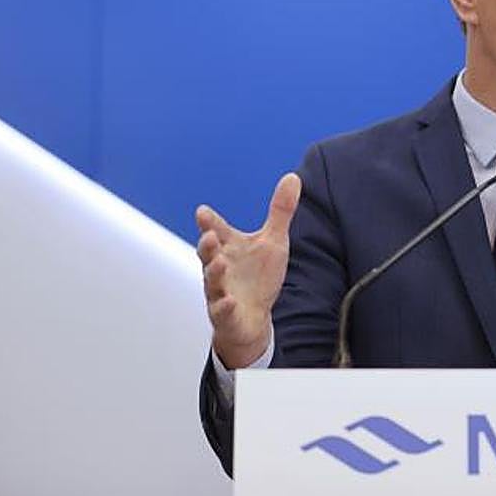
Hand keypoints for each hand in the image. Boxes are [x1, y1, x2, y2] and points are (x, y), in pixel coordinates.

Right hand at [196, 173, 300, 367]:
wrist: (251, 319)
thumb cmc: (258, 277)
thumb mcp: (273, 241)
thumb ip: (280, 211)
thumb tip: (293, 176)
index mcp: (229, 248)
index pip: (216, 231)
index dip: (209, 222)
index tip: (202, 212)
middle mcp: (220, 268)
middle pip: (208, 254)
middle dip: (207, 245)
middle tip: (209, 235)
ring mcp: (220, 292)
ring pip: (212, 282)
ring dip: (213, 273)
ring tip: (219, 263)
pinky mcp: (226, 315)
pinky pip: (222, 311)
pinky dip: (224, 306)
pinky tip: (229, 301)